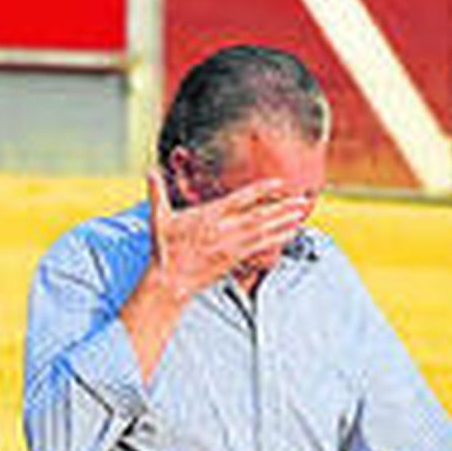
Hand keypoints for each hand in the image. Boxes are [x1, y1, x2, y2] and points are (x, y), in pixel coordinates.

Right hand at [144, 167, 312, 300]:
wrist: (169, 280)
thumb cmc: (164, 249)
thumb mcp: (158, 218)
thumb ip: (157, 193)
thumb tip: (149, 170)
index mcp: (209, 216)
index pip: (240, 199)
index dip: (261, 191)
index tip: (278, 184)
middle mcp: (223, 229)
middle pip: (260, 216)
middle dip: (283, 207)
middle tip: (303, 199)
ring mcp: (231, 245)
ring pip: (264, 231)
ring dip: (285, 221)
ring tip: (302, 212)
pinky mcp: (234, 259)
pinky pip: (261, 247)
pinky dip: (278, 239)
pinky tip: (291, 233)